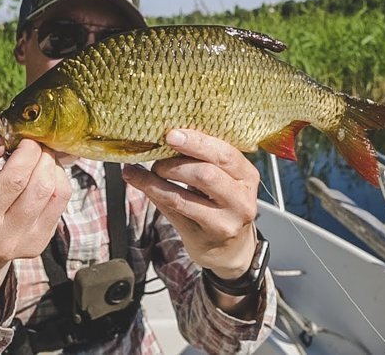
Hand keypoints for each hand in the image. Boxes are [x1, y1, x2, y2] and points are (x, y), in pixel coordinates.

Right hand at [0, 130, 70, 311]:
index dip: (26, 152)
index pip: (14, 180)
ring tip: (38, 157)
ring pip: (56, 191)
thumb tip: (1, 140)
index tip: (22, 140)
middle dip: (41, 156)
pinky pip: (62, 200)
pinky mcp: (42, 242)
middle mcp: (2, 238)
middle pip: (40, 185)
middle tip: (32, 144)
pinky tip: (44, 173)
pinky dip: (58, 178)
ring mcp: (26, 244)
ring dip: (52, 165)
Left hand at [122, 129, 258, 280]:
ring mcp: (223, 222)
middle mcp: (241, 201)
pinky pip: (171, 211)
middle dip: (174, 163)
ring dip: (156, 179)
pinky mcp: (202, 237)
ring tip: (144, 171)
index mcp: (248, 177)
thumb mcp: (227, 180)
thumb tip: (169, 135)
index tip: (171, 134)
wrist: (231, 250)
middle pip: (205, 174)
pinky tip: (137, 180)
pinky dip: (151, 192)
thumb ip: (207, 160)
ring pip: (182, 196)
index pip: (225, 154)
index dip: (197, 142)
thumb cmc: (223, 204)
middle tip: (157, 159)